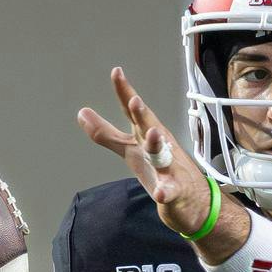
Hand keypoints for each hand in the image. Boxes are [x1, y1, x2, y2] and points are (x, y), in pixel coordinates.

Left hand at [78, 68, 218, 238]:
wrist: (190, 198)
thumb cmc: (159, 168)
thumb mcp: (129, 148)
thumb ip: (105, 132)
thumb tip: (82, 113)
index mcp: (146, 134)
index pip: (133, 112)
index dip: (125, 93)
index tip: (117, 72)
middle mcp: (159, 145)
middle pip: (150, 126)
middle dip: (143, 114)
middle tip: (135, 101)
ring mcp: (169, 167)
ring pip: (162, 154)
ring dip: (157, 144)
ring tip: (153, 134)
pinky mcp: (175, 189)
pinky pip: (170, 190)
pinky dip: (165, 191)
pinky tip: (160, 192)